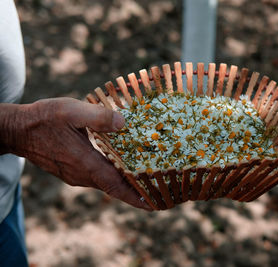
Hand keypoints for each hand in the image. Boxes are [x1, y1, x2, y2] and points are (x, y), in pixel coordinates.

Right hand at [0, 97, 150, 210]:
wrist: (18, 130)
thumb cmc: (44, 119)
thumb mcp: (71, 111)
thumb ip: (98, 117)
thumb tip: (124, 122)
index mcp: (85, 163)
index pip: (115, 185)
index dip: (135, 196)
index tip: (153, 204)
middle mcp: (81, 174)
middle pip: (114, 187)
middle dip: (135, 190)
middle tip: (157, 189)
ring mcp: (75, 175)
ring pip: (105, 183)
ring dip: (124, 183)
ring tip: (144, 178)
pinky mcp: (70, 171)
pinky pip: (96, 177)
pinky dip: (112, 176)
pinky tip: (120, 166)